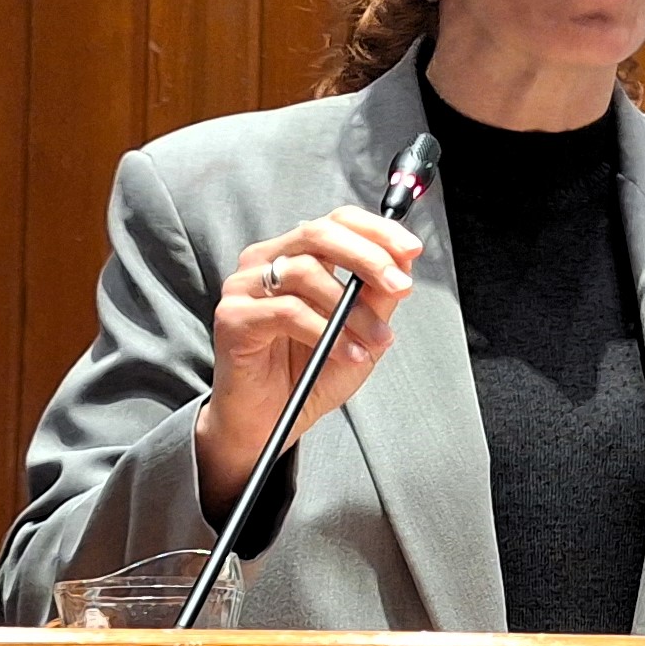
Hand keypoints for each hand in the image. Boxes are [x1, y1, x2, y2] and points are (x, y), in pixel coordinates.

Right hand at [194, 208, 423, 523]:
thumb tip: (403, 262)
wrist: (269, 423)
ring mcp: (245, 287)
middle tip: (399, 285)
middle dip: (368, 258)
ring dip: (352, 310)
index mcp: (295, 255)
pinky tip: (346, 353)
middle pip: (319, 235)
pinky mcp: (233, 317)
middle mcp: (265, 261)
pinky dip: (326, 333)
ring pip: (306, 274)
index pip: (336, 222)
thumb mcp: (358, 332)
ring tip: (374, 339)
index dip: (376, 230)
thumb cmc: (308, 374)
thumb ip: (376, 297)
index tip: (411, 250)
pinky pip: (287, 312)